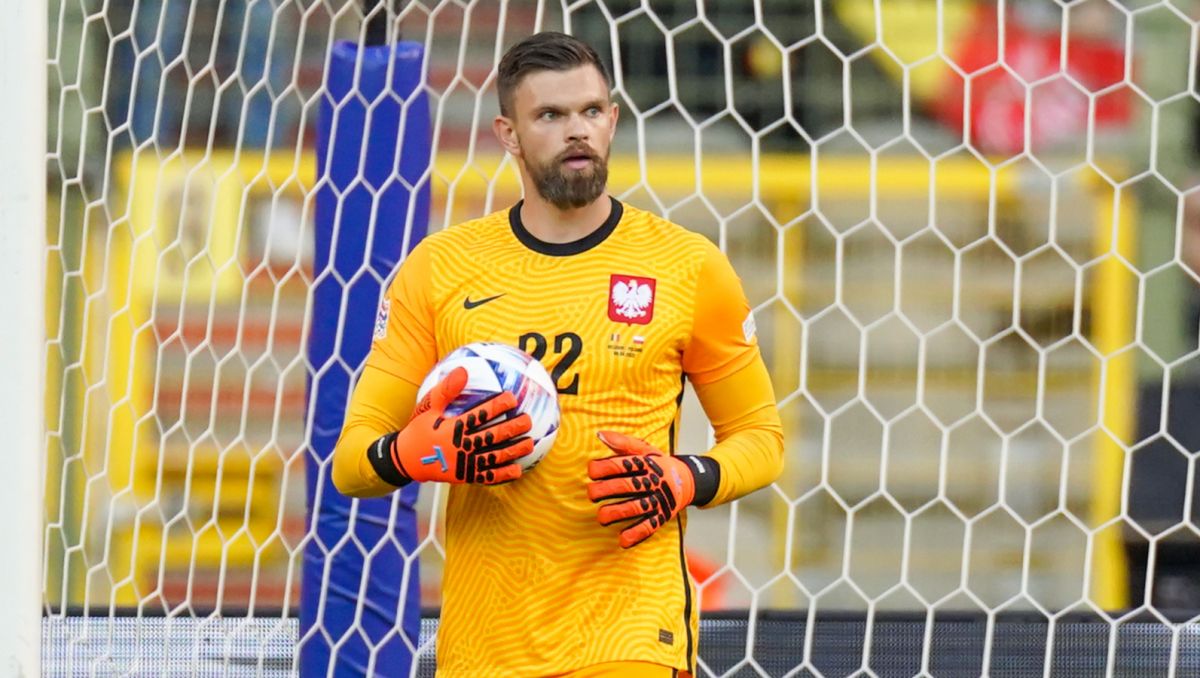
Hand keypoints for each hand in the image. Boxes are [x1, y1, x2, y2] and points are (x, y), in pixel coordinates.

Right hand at [389, 366, 532, 483]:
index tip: (512, 398)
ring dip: (512, 450)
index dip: (496, 406)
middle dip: (511, 428)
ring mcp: (463, 464)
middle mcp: (460, 447)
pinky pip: (486, 476)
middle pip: (490, 437)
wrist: (406, 460)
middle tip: (528, 420)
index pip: (478, 416)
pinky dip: (502, 474)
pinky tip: (517, 470)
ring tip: (530, 443)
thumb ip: (446, 390)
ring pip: (493, 457)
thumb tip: (463, 370)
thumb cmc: (419, 430)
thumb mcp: (428, 408)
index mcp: (452, 429)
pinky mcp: (464, 476)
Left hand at [586, 431, 696, 547]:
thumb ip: (622, 443)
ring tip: (601, 517)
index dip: (605, 467)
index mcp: (646, 463)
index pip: (624, 464)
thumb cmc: (659, 464)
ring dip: (616, 513)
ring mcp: (658, 500)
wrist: (688, 480)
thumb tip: (600, 434)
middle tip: (591, 494)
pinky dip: (636, 534)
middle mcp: (653, 481)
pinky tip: (622, 539)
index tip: (591, 471)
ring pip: (636, 507)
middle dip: (606, 491)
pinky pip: (649, 526)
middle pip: (627, 486)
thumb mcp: (645, 450)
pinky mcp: (662, 516)